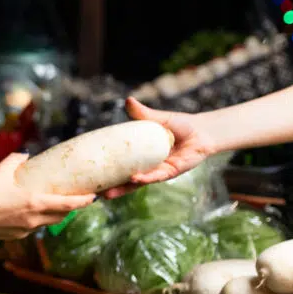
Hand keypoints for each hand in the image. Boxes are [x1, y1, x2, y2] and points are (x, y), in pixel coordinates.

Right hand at [0, 153, 95, 248]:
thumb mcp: (0, 170)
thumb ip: (16, 160)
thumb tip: (26, 155)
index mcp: (35, 203)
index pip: (68, 205)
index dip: (84, 201)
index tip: (94, 197)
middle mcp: (34, 219)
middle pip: (62, 216)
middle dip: (72, 208)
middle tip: (77, 198)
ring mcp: (26, 230)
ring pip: (48, 222)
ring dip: (55, 214)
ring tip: (54, 203)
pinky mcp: (17, 236)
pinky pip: (33, 227)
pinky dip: (37, 219)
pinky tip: (28, 211)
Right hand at [103, 97, 217, 197]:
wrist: (203, 132)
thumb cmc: (181, 125)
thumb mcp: (158, 119)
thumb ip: (143, 114)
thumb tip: (128, 100)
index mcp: (140, 154)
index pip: (119, 162)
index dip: (106, 167)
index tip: (89, 171)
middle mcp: (146, 165)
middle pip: (124, 178)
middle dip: (109, 186)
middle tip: (93, 191)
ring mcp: (157, 170)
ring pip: (136, 183)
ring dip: (122, 188)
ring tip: (108, 193)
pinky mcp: (169, 172)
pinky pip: (154, 177)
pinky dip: (144, 178)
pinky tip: (134, 178)